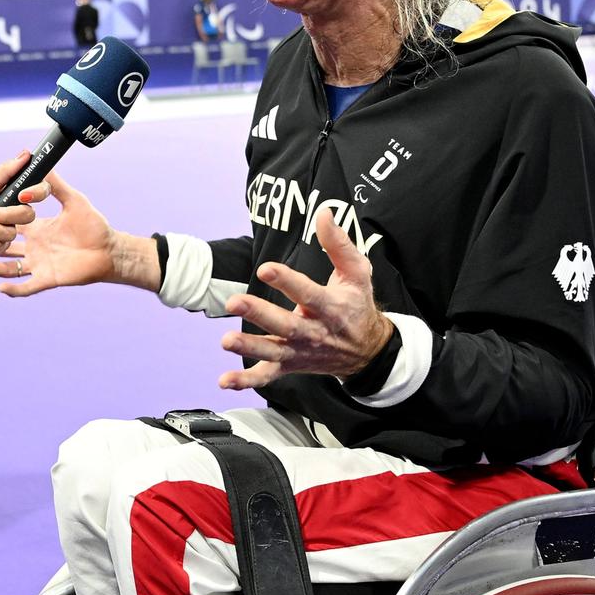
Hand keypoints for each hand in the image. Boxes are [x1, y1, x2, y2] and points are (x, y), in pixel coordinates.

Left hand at [0, 151, 43, 266]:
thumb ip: (5, 172)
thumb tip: (25, 154)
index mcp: (10, 198)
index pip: (36, 194)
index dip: (36, 193)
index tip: (23, 195)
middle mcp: (11, 216)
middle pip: (27, 215)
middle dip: (3, 214)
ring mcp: (4, 234)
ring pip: (9, 233)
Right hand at [0, 172, 154, 295]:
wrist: (110, 250)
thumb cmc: (94, 225)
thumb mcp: (74, 200)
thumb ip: (57, 185)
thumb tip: (44, 163)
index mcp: (36, 229)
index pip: (10, 224)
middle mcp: (34, 247)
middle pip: (3, 246)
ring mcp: (39, 264)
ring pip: (10, 269)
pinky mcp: (48, 279)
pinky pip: (27, 287)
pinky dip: (13, 290)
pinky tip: (0, 288)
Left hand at [217, 208, 391, 389]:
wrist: (369, 351)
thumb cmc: (358, 305)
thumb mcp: (358, 273)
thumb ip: (339, 244)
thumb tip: (324, 213)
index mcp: (331, 307)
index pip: (308, 294)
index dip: (287, 281)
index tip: (266, 268)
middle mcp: (314, 332)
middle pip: (285, 324)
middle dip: (259, 314)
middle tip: (235, 302)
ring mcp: (301, 351)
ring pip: (273, 351)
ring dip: (249, 347)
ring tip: (227, 341)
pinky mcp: (291, 365)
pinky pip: (268, 375)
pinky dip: (247, 380)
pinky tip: (225, 380)